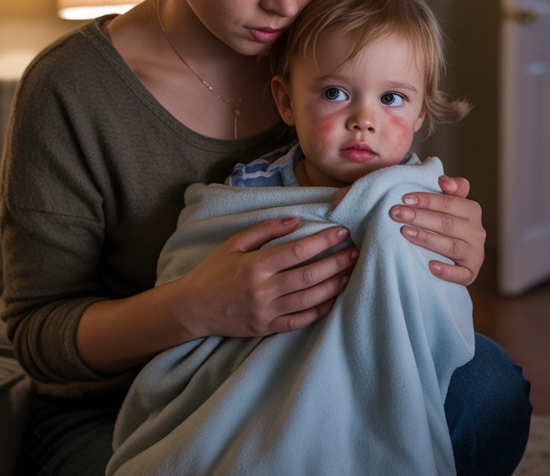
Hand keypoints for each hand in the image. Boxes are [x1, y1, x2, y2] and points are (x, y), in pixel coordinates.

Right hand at [164, 217, 357, 338]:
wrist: (192, 308)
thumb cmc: (213, 272)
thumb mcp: (234, 244)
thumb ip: (266, 230)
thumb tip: (296, 220)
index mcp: (256, 266)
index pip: (299, 251)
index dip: (324, 241)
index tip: (342, 232)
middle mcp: (264, 290)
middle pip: (310, 275)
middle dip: (337, 262)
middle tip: (356, 252)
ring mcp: (267, 312)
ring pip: (310, 299)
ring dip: (335, 285)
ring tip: (351, 273)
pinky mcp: (267, 328)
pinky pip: (300, 321)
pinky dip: (320, 310)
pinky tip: (334, 299)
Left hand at [392, 175, 485, 285]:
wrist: (456, 257)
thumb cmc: (446, 224)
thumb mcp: (449, 204)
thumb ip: (451, 188)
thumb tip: (444, 181)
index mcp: (472, 210)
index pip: (450, 202)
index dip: (427, 200)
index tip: (405, 198)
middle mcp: (477, 232)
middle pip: (447, 223)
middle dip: (420, 217)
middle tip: (396, 213)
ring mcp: (475, 254)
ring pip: (452, 246)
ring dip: (427, 239)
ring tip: (405, 232)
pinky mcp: (470, 273)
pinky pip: (461, 274)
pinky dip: (447, 271)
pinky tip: (431, 266)